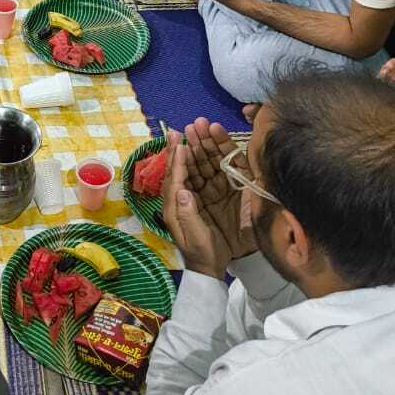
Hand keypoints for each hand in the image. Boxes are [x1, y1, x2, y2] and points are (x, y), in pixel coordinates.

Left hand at [162, 121, 254, 276]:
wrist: (215, 266)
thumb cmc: (202, 253)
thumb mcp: (194, 238)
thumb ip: (188, 215)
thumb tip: (183, 191)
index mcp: (176, 205)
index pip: (175, 178)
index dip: (177, 161)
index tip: (179, 143)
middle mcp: (188, 195)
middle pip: (187, 167)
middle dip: (186, 146)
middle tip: (185, 128)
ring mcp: (204, 194)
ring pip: (200, 165)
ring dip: (199, 147)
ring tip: (198, 128)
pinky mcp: (219, 195)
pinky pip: (215, 172)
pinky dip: (215, 157)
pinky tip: (214, 145)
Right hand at [380, 58, 394, 133]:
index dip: (392, 64)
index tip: (392, 63)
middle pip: (388, 76)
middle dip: (385, 70)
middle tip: (386, 69)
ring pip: (386, 85)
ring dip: (383, 78)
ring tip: (384, 75)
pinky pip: (389, 96)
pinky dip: (385, 89)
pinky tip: (385, 84)